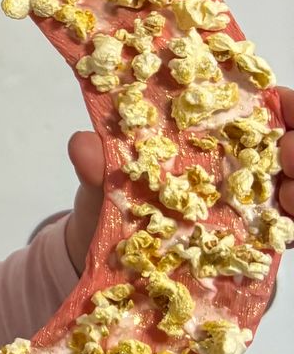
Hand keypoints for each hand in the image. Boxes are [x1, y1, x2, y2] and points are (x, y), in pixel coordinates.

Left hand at [62, 85, 293, 273]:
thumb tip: (81, 145)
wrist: (103, 252)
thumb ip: (99, 163)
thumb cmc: (113, 199)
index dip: (285, 106)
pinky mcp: (248, 246)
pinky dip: (291, 228)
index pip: (264, 112)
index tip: (281, 101)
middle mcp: (238, 169)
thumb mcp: (104, 179)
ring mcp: (247, 207)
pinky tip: (288, 232)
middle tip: (288, 151)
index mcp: (211, 138)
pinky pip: (281, 235)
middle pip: (289, 151)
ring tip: (288, 194)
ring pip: (292, 192)